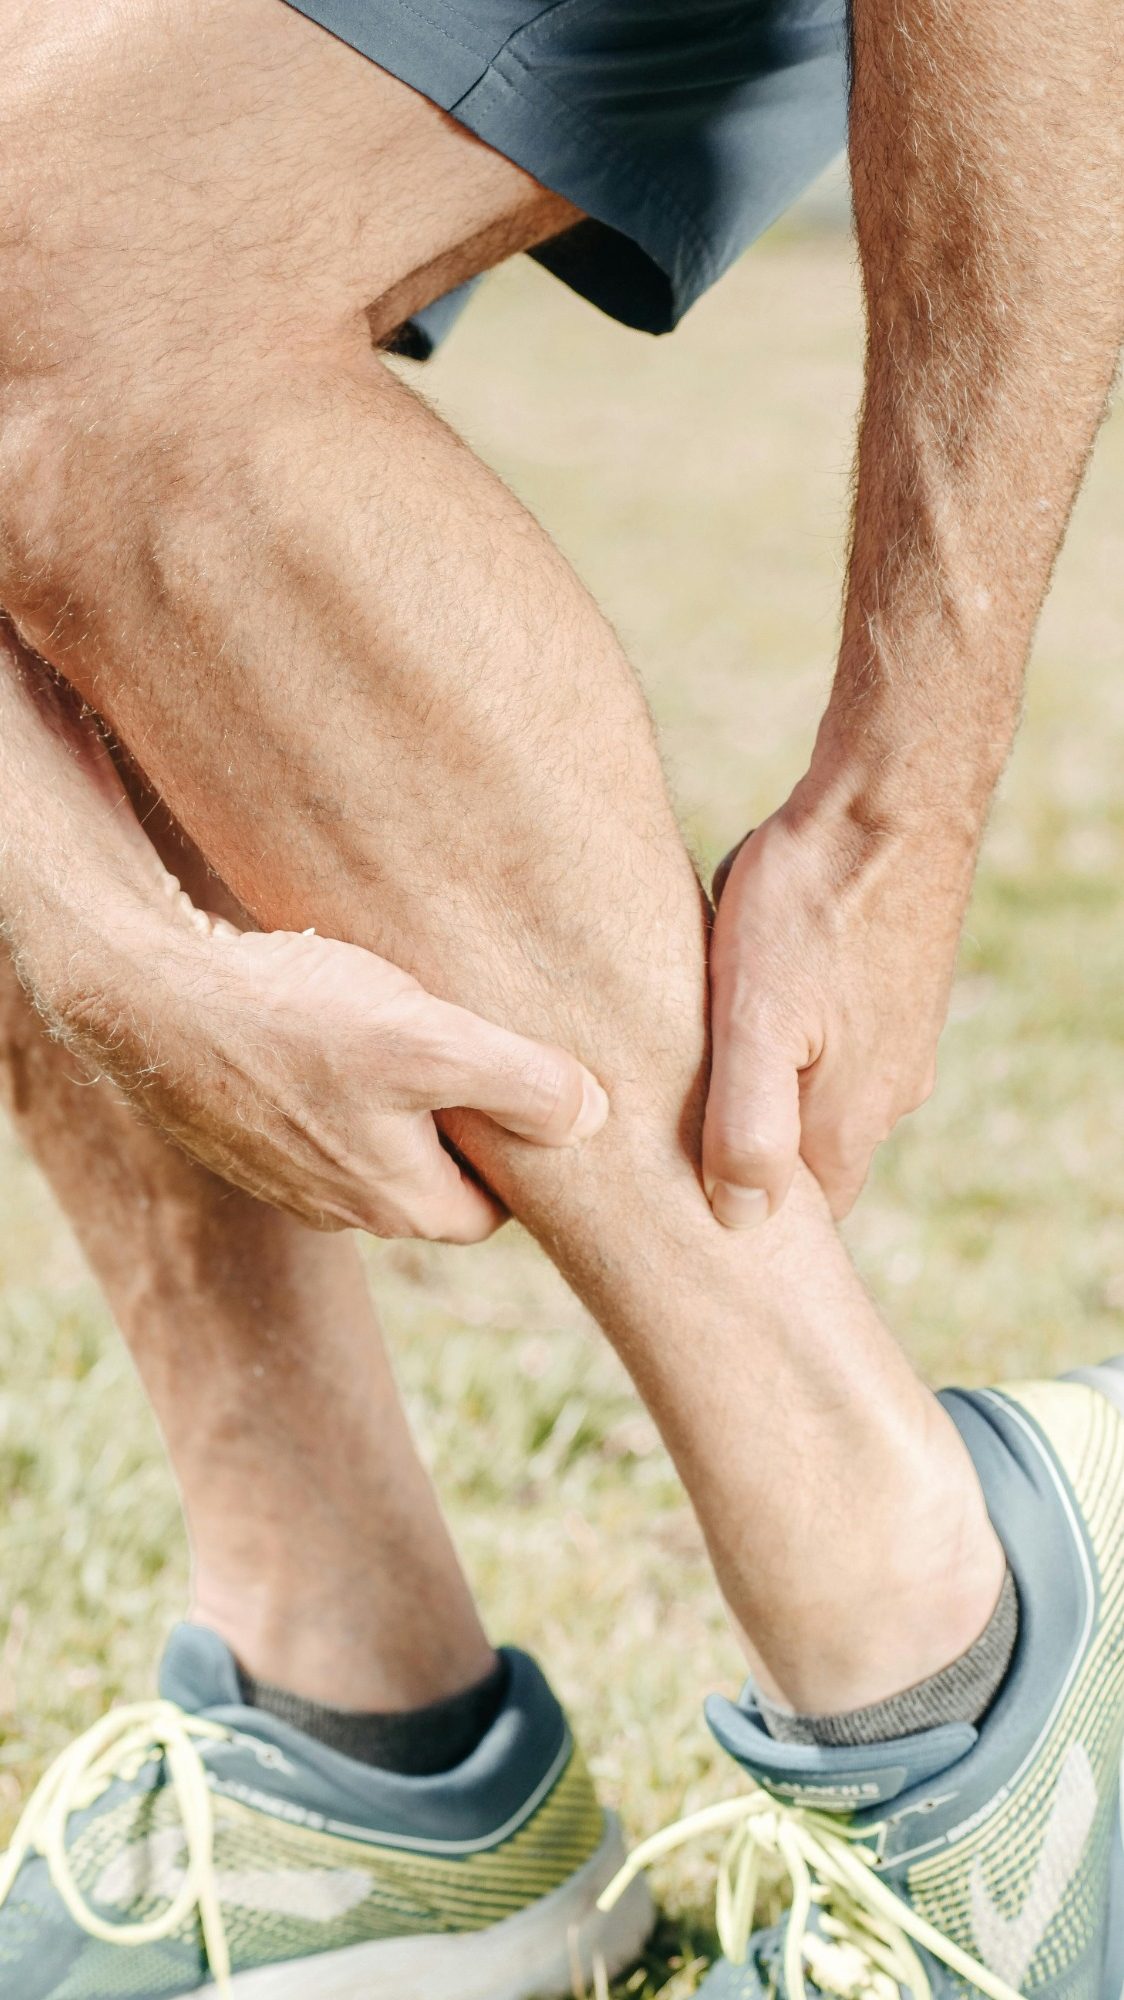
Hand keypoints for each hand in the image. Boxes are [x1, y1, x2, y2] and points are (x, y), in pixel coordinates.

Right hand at [1, 661, 607, 1244]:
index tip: (533, 1093)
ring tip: (409, 1020)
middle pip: (435, 1178)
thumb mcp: (430, 1044)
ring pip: (375, 1143)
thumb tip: (595, 1118)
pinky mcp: (245, 1130)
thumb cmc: (293, 1018)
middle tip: (481, 1048)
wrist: (148, 997)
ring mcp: (286, 1172)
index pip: (494, 1213)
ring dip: (398, 1096)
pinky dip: (338, 1076)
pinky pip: (317, 1114)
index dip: (521, 1157)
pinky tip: (335, 1014)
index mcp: (400, 1202)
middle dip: (463, 1126)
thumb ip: (524, 1084)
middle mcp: (341, 1207)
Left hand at [704, 792, 973, 1223]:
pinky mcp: (895, 992)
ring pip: (815, 1095)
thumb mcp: (756, 1018)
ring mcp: (900, 1041)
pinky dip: (784, 1035)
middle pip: (806, 1161)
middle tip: (670, 1126)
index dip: (739, 1221)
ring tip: (697, 1050)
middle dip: (742, 1153)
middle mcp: (889, 1094)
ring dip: (760, 1085)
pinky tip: (745, 992)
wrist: (892, 797)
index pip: (799, 1221)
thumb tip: (740, 1220)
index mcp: (851, 1121)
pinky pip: (831, 1040)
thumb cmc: (812, 902)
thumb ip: (748, 1125)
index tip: (677, 1202)